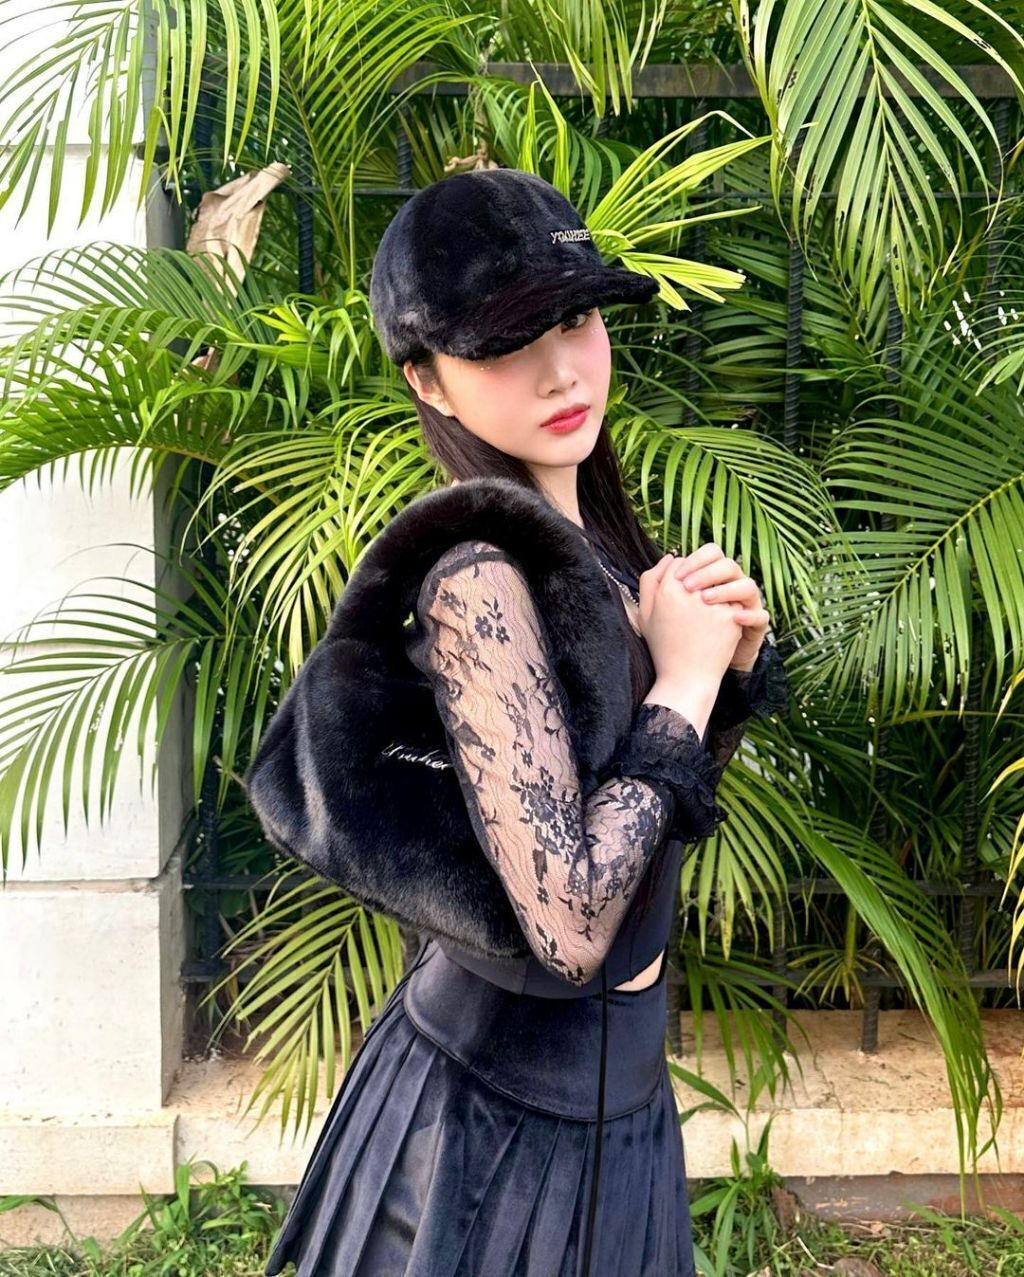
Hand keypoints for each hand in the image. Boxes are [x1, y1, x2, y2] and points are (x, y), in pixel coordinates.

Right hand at [636, 553, 742, 690]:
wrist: (685, 678)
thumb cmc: (664, 647)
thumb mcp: (645, 614)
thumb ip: (650, 581)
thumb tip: (671, 556)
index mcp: (667, 589)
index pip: (680, 562)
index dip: (682, 576)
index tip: (683, 593)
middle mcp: (690, 591)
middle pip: (702, 567)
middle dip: (703, 578)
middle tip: (699, 599)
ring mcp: (713, 603)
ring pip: (721, 582)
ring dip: (718, 591)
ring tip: (708, 614)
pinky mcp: (730, 615)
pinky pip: (733, 600)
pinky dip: (728, 609)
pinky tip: (718, 626)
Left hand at [670, 543, 769, 670]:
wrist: (701, 667)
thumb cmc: (685, 632)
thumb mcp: (669, 608)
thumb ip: (662, 583)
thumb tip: (667, 559)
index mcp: (713, 579)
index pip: (711, 555)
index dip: (695, 560)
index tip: (677, 575)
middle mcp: (732, 587)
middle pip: (729, 566)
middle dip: (708, 572)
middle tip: (688, 586)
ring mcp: (746, 605)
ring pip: (748, 586)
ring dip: (727, 590)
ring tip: (706, 600)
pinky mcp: (755, 626)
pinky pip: (761, 616)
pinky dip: (750, 616)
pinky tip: (735, 618)